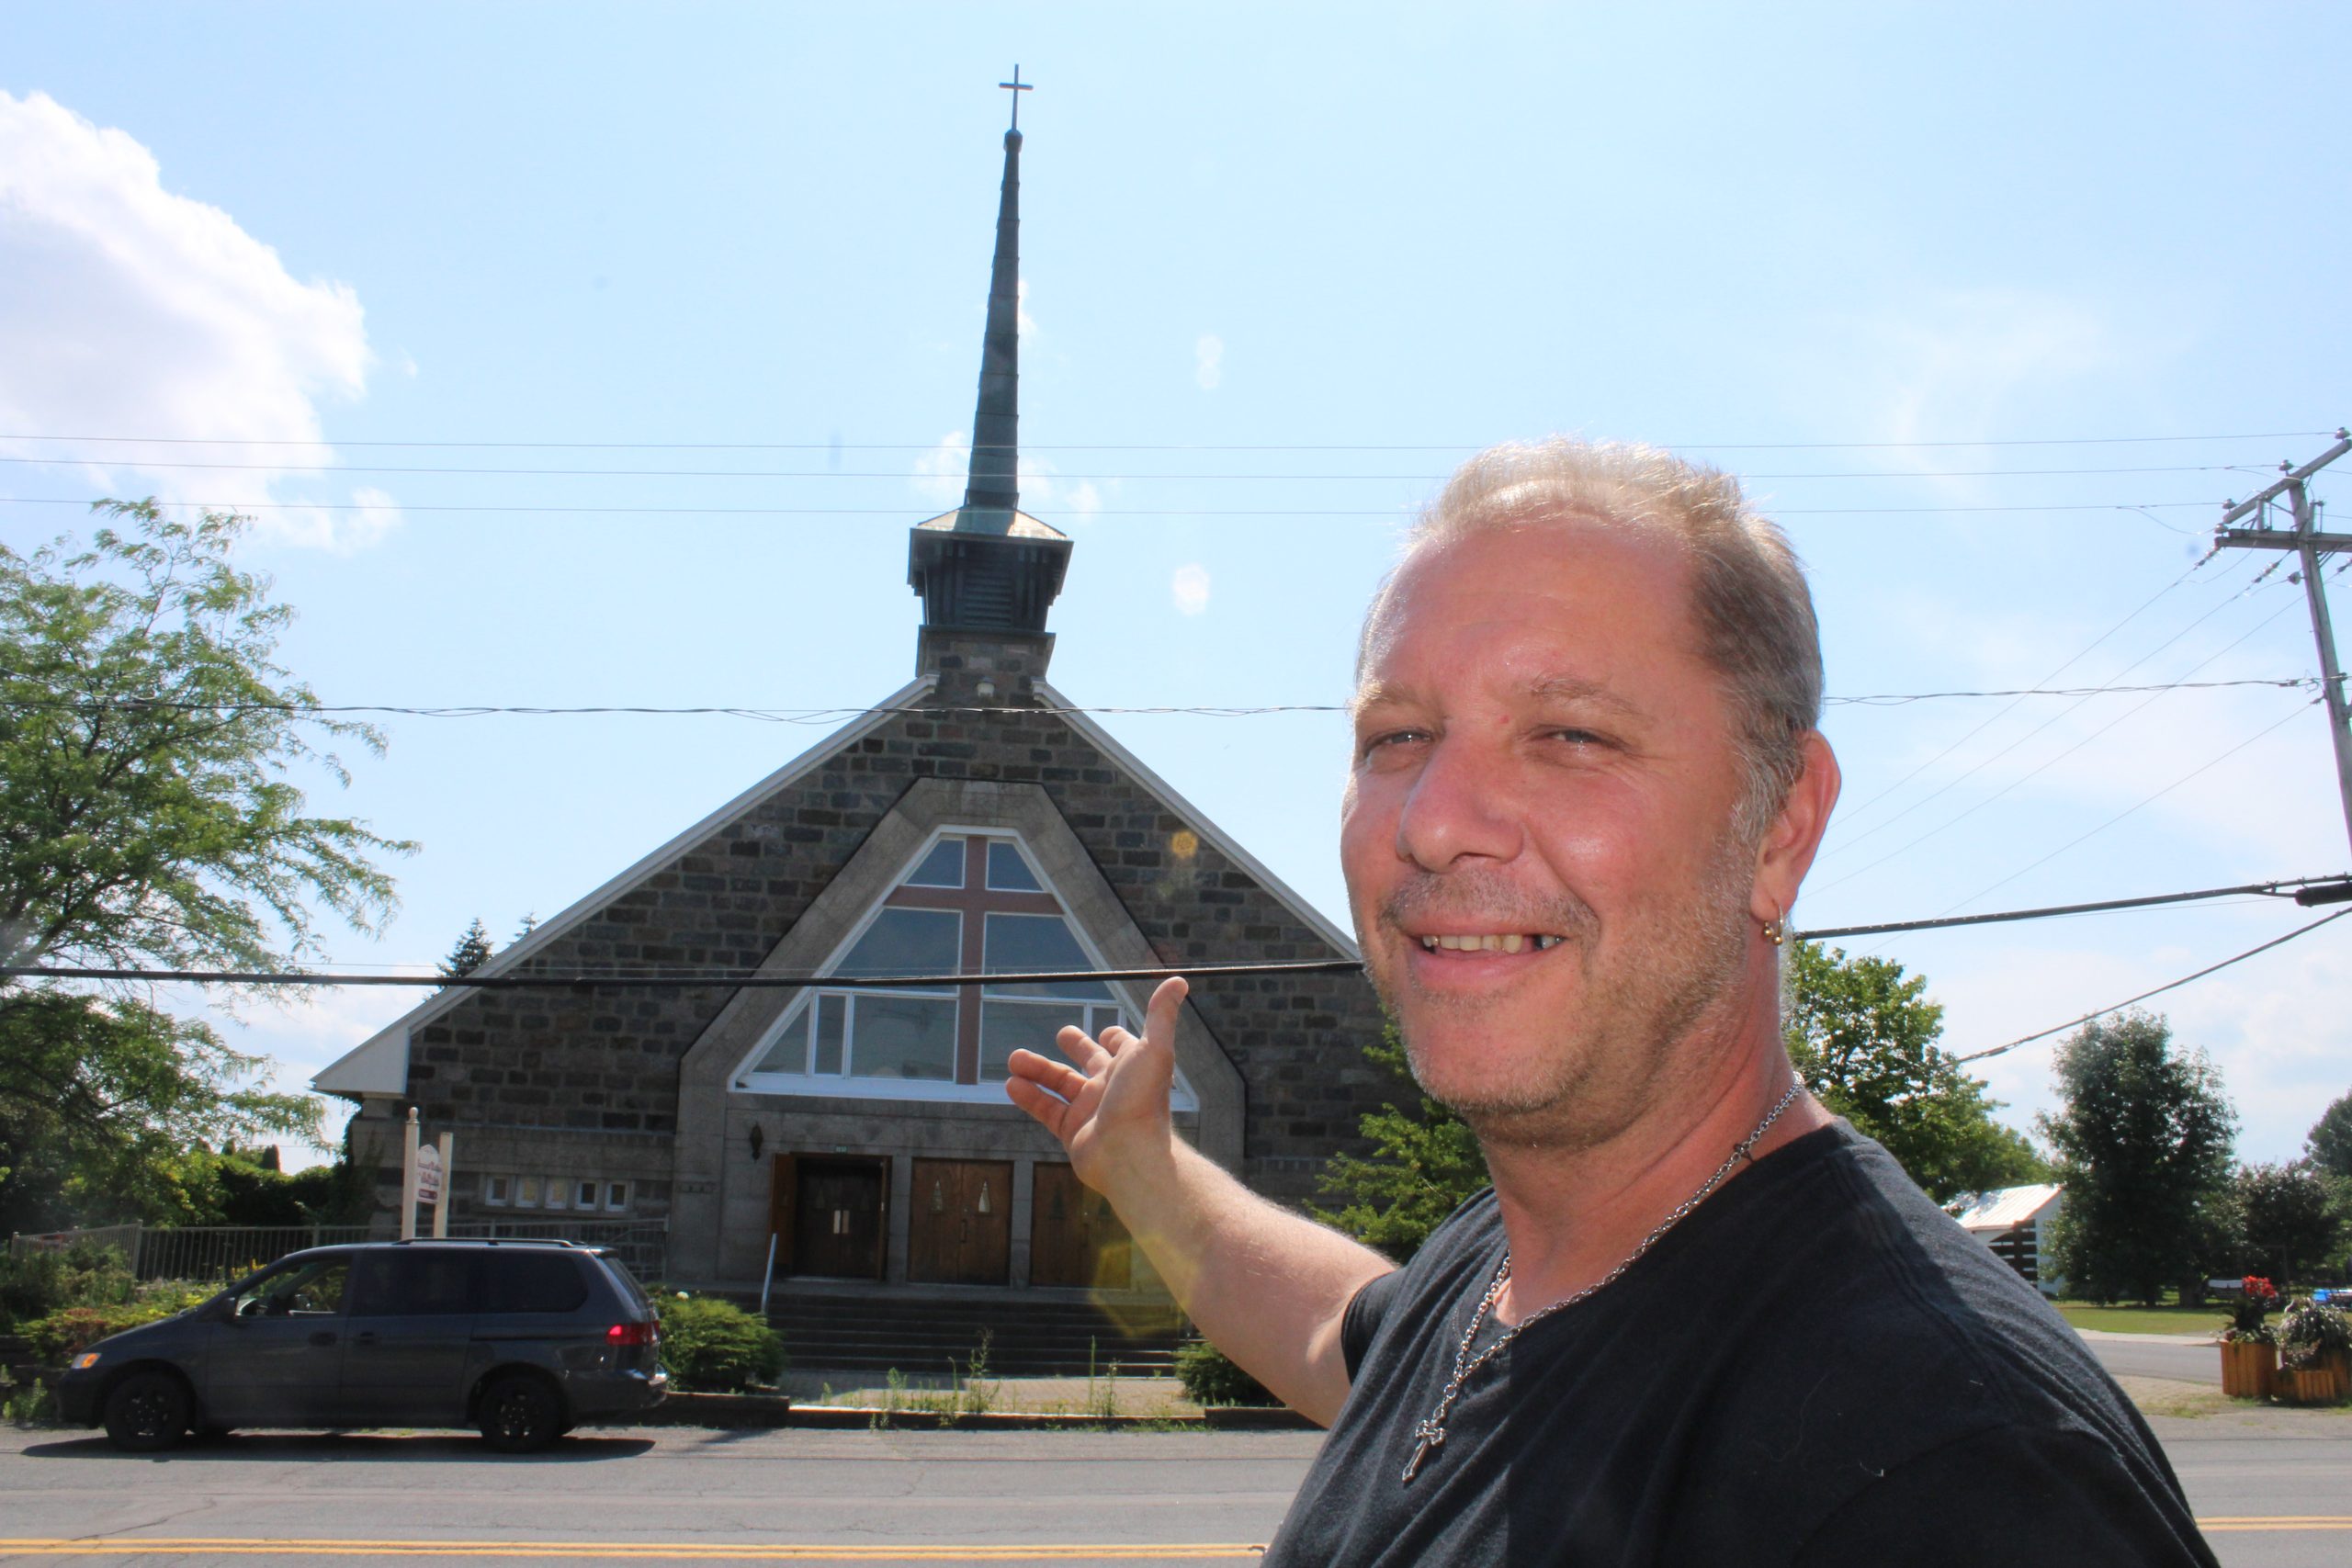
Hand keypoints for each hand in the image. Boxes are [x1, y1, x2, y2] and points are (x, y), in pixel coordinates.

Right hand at [1004, 975, 1187, 1193]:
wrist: (1129, 1155)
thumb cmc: (1142, 1100)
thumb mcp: (1152, 1049)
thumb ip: (1160, 1015)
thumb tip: (1178, 980)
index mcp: (1131, 1067)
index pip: (1123, 1047)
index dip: (1115, 1038)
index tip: (1106, 1032)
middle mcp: (1112, 1088)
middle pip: (1089, 1062)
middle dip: (1076, 1048)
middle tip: (1063, 1034)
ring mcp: (1092, 1111)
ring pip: (1060, 1085)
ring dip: (1038, 1070)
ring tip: (1013, 1058)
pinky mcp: (1073, 1133)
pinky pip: (1047, 1111)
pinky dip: (1029, 1097)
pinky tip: (1011, 1084)